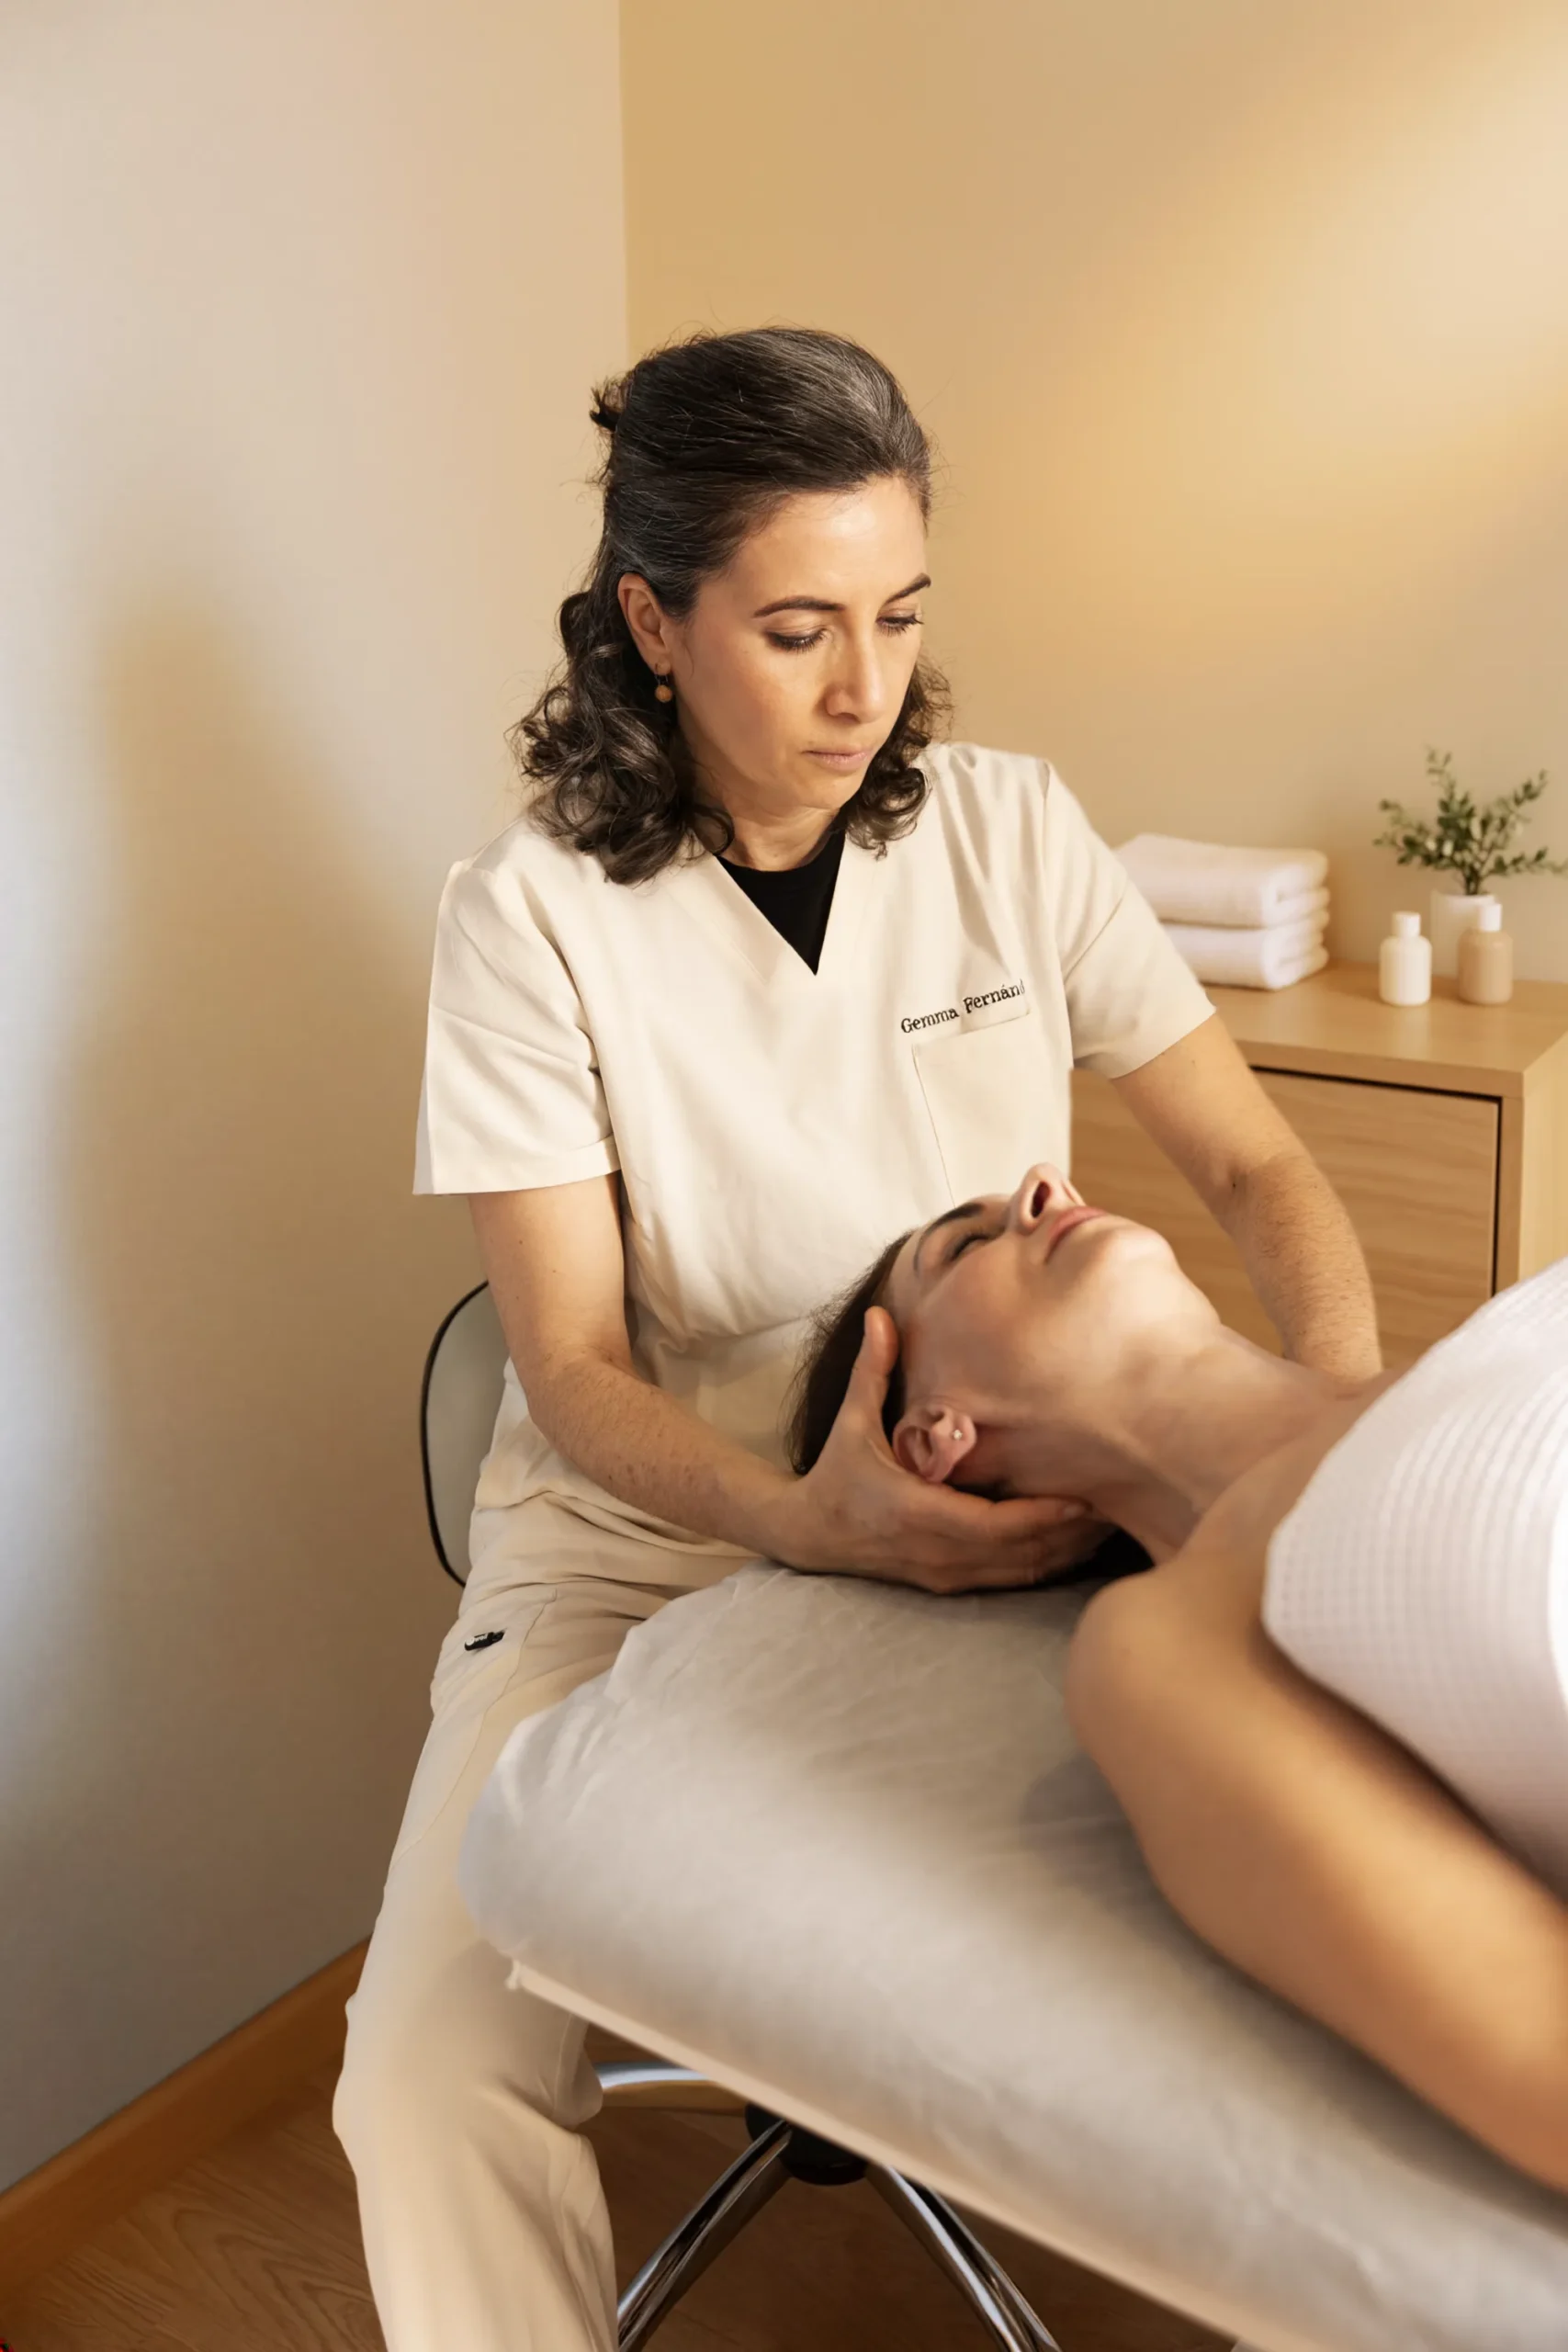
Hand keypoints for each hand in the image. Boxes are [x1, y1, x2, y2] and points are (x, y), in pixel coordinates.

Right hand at [771, 1308, 1098, 1592]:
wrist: (810, 1535)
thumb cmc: (837, 1471)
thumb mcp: (850, 1419)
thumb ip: (871, 1370)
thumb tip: (879, 1315)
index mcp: (913, 1511)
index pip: (990, 1525)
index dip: (1040, 1516)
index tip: (1083, 1496)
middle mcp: (934, 1551)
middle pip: (1019, 1554)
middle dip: (1070, 1534)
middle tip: (1118, 1504)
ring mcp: (944, 1573)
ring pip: (1021, 1573)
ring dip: (1067, 1552)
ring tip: (1110, 1523)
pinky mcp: (950, 1584)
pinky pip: (1010, 1580)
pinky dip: (1046, 1562)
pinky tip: (1078, 1542)